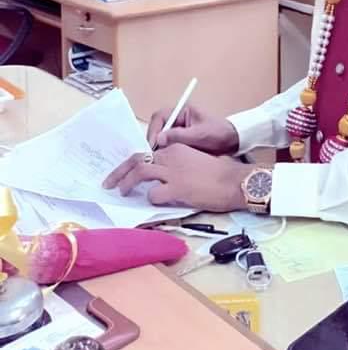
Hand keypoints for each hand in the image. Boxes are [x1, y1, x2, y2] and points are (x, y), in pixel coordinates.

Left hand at [102, 143, 255, 210]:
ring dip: (127, 183)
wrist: (235, 181)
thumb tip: (161, 176)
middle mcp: (171, 156)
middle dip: (120, 171)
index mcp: (176, 148)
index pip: (147, 152)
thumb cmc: (220, 172)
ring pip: (140, 173)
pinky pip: (154, 194)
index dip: (133, 163)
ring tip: (121, 192)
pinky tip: (156, 202)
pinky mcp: (177, 188)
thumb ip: (177, 164)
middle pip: (138, 160)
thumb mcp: (195, 160)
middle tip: (110, 182)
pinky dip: (151, 199)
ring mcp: (173, 172)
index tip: (126, 171)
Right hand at [147, 103, 238, 153]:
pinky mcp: (180, 141)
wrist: (234, 143)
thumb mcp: (200, 135)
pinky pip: (168, 145)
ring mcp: (179, 130)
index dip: (154, 130)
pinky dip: (165, 152)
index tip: (153, 144)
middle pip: (158, 127)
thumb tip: (159, 139)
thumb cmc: (220, 134)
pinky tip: (166, 161)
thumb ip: (179, 136)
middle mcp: (178, 118)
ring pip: (161, 138)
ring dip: (159, 147)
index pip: (160, 117)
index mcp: (183, 110)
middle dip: (154, 140)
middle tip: (153, 155)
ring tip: (160, 159)